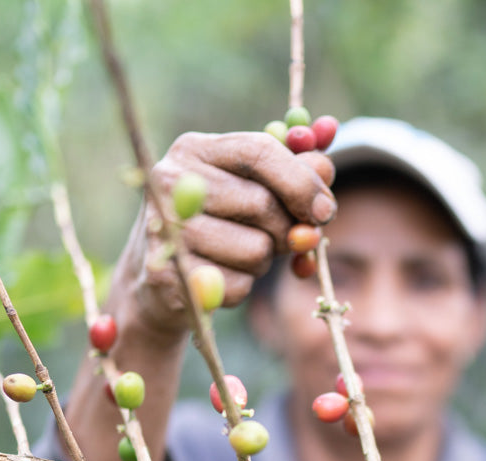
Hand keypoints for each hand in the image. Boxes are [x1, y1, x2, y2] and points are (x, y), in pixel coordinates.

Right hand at [110, 130, 336, 336]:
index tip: (325, 209)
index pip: (259, 151)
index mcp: (195, 149)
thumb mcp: (251, 189)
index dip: (302, 181)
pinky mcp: (170, 275)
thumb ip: (292, 172)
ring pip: (256, 250)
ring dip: (264, 261)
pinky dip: (243, 287)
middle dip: (285, 229)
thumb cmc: (218, 224)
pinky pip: (238, 286)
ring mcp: (166, 229)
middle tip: (280, 238)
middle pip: (263, 204)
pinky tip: (223, 276)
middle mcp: (172, 181)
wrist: (160, 279)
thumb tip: (325, 164)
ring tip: (241, 255)